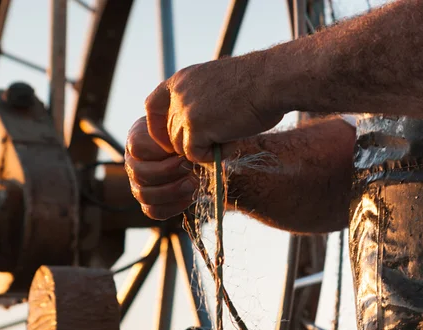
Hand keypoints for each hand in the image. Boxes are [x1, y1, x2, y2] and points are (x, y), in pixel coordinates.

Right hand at [125, 117, 197, 219]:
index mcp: (137, 140)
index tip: (183, 150)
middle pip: (140, 174)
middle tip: (189, 167)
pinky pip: (154, 211)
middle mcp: (133, 163)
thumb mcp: (182, 122)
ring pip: (144, 195)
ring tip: (193, 183)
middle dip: (168, 172)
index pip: (138, 148)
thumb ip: (175, 125)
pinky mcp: (150, 202)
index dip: (161, 151)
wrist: (195, 147)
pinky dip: (173, 207)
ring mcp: (138, 184)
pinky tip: (190, 197)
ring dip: (172, 191)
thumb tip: (176, 142)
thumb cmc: (188, 131)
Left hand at [145, 54, 284, 162]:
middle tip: (221, 137)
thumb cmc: (256, 83)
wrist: (271, 80)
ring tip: (230, 136)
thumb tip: (195, 131)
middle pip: (171, 133)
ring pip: (182, 147)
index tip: (171, 139)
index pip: (152, 106)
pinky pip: (195, 155)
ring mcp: (185, 111)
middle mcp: (178, 94)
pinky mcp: (195, 127)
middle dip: (192, 142)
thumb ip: (199, 102)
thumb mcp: (216, 85)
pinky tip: (231, 143)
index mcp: (181, 80)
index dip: (158, 127)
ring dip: (205, 149)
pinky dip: (212, 156)